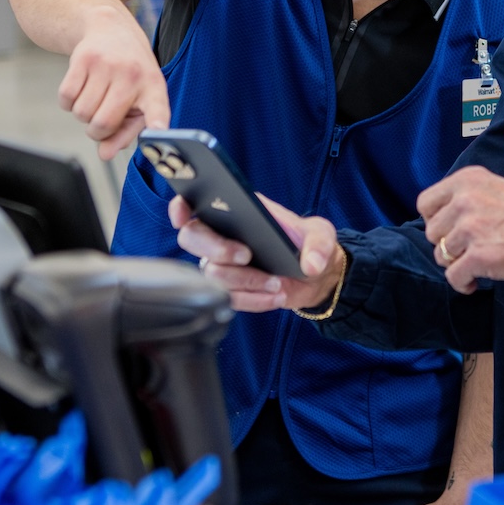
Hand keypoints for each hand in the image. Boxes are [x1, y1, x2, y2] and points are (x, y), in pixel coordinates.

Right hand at [57, 5, 170, 159]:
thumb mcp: (138, 98)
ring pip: (82, 114)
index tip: (157, 133)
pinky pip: (66, 99)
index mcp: (154, 87)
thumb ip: (125, 131)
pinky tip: (81, 89)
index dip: (157, 123)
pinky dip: (68, 103)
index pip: (158, 108)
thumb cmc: (128, 73)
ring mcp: (106, 65)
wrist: (109, 28)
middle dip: (97, 132)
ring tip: (94, 99)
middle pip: (103, 124)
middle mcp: (132, 75)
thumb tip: (105, 154)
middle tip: (101, 121)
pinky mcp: (82, 59)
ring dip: (82, 116)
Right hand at [171, 193, 344, 312]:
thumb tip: (309, 264)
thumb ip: (319, 245)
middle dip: (216, 247)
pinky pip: (230, 299)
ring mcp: (223, 265)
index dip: (181, 208)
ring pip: (212, 274)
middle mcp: (222, 236)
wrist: (316, 276)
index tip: (183, 214)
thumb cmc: (310, 244)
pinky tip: (277, 295)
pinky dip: (255, 300)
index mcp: (237, 211)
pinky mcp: (231, 289)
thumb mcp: (322, 235)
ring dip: (246, 280)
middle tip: (246, 254)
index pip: (195, 204)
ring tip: (277, 282)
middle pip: (192, 239)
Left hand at [419, 166, 503, 294]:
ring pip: (441, 256)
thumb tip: (448, 217)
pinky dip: (463, 284)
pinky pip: (453, 277)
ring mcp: (469, 228)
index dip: (434, 221)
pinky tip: (475, 283)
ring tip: (478, 265)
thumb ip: (471, 197)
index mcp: (468, 180)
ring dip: (457, 264)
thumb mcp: (500, 188)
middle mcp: (464, 200)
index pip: (425, 203)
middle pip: (431, 232)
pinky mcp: (477, 256)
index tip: (447, 231)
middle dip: (447, 245)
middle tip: (469, 250)